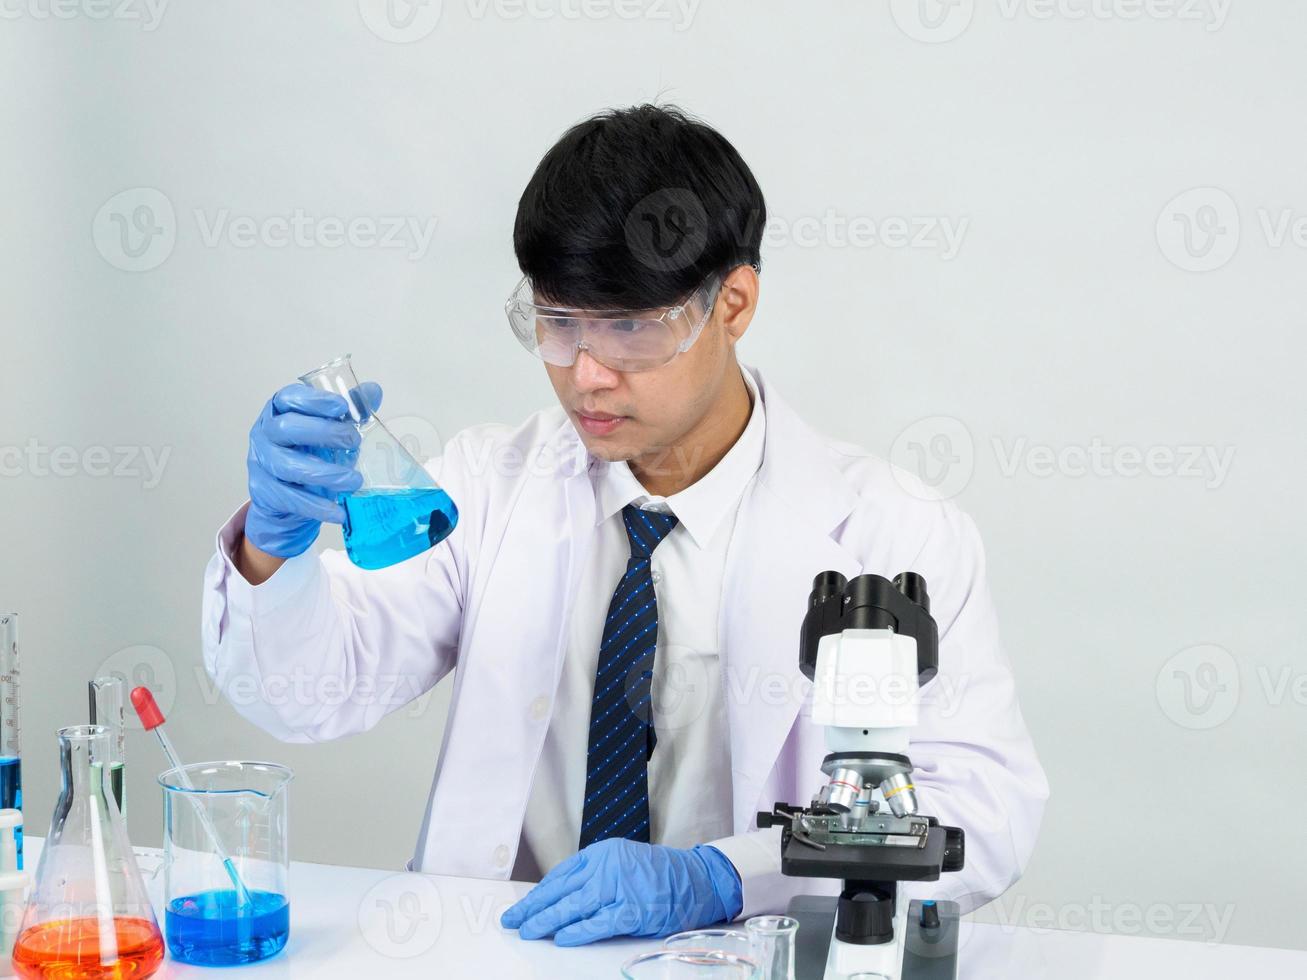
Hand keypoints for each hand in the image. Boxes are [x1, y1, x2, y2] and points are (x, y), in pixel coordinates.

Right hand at [244, 381, 381, 557]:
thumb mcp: (328, 431)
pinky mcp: (263, 491)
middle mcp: (264, 433)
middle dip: (323, 433)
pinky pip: (289, 498)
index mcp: (279, 411)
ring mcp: (260, 462)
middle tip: (354, 441)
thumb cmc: (308, 454)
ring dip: (324, 474)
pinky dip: (316, 506)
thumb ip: (348, 412)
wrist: (286, 497)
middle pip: (286, 429)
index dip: (314, 401)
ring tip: (354, 481)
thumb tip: (373, 391)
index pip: (289, 398)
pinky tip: (338, 512)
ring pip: (287, 466)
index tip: (341, 407)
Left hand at [500, 839, 742, 946]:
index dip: (538, 894)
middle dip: (534, 908)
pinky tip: (561, 937)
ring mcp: (620, 887)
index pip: (560, 876)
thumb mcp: (620, 863)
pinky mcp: (632, 910)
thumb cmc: (657, 875)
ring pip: (574, 907)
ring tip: (528, 932)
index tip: (521, 908)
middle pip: (562, 891)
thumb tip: (558, 900)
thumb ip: (592, 877)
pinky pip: (598, 923)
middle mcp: (607, 866)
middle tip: (513, 921)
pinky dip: (577, 931)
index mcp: (601, 853)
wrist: (695, 880)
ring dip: (547, 921)